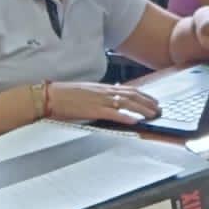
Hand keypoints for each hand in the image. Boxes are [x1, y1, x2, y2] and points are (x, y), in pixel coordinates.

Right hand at [44, 82, 159, 123]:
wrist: (49, 96)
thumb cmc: (64, 96)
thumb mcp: (86, 92)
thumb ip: (100, 95)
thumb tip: (111, 97)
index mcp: (102, 88)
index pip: (128, 89)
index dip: (143, 95)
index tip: (154, 100)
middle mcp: (103, 92)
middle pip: (131, 95)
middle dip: (147, 102)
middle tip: (159, 109)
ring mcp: (99, 100)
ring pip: (125, 104)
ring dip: (141, 109)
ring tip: (153, 115)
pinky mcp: (92, 110)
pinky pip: (112, 114)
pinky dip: (124, 116)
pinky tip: (133, 120)